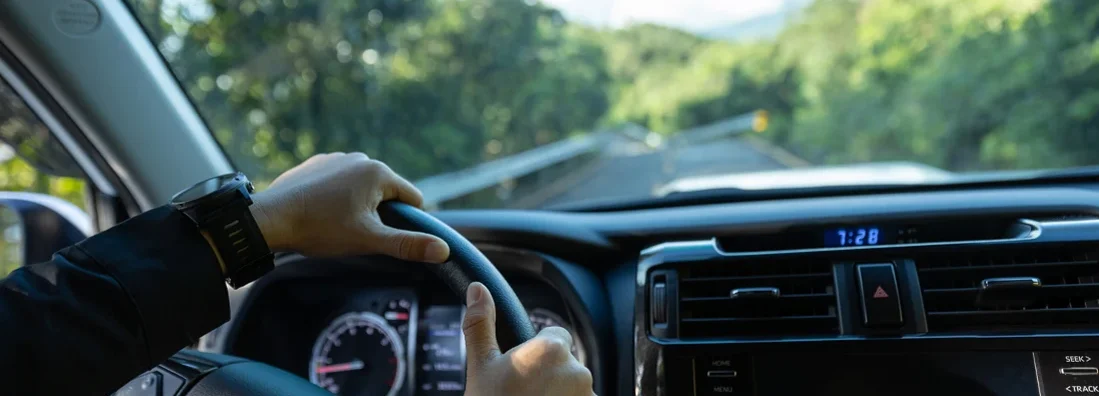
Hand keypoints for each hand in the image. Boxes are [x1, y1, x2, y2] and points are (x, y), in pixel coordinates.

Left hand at [249, 152, 449, 261]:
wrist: (270, 218)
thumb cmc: (320, 228)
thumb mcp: (369, 240)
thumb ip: (408, 244)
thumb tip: (443, 250)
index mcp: (379, 172)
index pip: (413, 200)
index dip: (406, 223)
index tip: (386, 237)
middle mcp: (361, 158)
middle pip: (387, 193)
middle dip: (379, 214)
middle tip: (356, 234)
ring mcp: (337, 159)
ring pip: (363, 187)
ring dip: (359, 205)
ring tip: (336, 225)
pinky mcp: (317, 164)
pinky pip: (340, 182)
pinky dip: (337, 197)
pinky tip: (321, 213)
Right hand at [462, 282, 594, 395]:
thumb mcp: (481, 367)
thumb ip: (481, 325)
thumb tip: (478, 289)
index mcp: (551, 349)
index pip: (556, 336)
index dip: (537, 352)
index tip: (522, 371)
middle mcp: (577, 371)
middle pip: (566, 364)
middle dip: (548, 378)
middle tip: (522, 394)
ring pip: (575, 389)